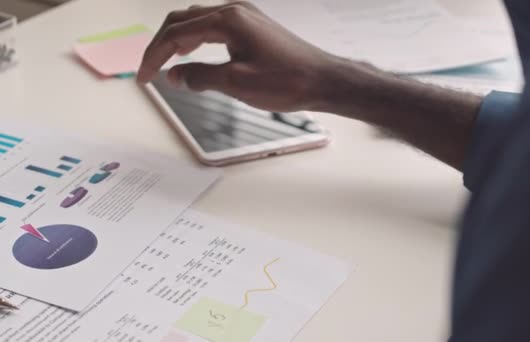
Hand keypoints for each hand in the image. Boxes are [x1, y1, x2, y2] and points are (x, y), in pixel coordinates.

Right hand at [137, 2, 339, 112]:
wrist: (324, 80)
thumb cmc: (287, 82)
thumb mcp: (236, 84)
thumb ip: (200, 77)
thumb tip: (174, 76)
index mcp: (227, 20)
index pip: (176, 33)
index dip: (154, 56)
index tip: (143, 78)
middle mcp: (235, 11)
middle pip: (182, 20)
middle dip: (161, 45)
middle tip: (149, 70)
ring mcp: (246, 16)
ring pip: (198, 22)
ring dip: (178, 41)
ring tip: (166, 64)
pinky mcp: (254, 27)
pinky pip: (215, 27)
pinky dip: (197, 40)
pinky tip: (195, 54)